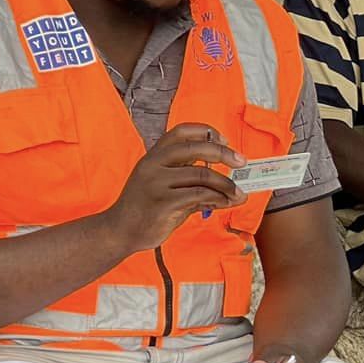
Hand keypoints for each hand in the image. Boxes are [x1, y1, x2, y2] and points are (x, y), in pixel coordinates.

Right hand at [106, 124, 244, 251]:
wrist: (121, 231)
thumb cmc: (148, 209)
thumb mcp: (168, 188)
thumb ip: (195, 184)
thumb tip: (233, 189)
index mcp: (154, 156)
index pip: (181, 132)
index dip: (205, 132)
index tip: (224, 140)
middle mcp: (153, 164)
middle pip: (195, 148)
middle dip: (224, 154)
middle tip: (242, 162)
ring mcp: (156, 183)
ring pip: (202, 174)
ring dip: (226, 184)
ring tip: (238, 194)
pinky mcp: (162, 202)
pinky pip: (199, 195)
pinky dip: (218, 198)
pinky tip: (225, 203)